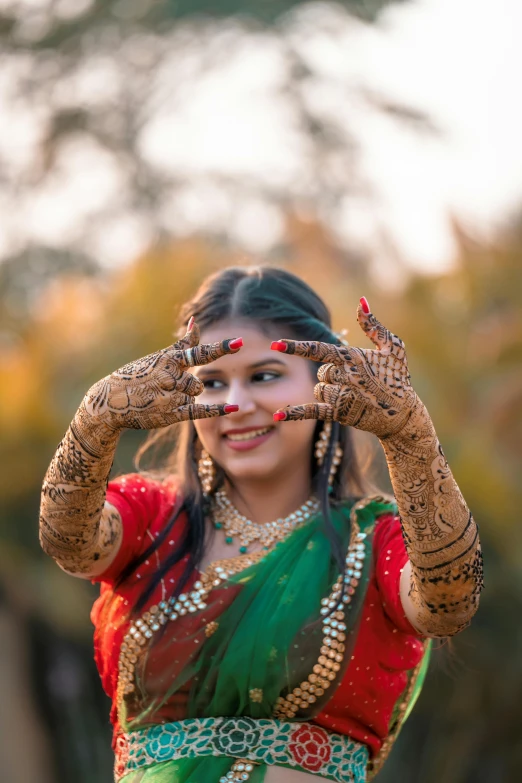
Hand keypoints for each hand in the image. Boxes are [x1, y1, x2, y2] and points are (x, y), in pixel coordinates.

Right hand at [83, 318, 241, 430]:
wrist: (111, 402)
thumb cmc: (136, 375)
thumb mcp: (158, 357)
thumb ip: (183, 344)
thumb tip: (196, 321)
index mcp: (168, 360)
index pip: (199, 352)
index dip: (221, 348)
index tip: (240, 343)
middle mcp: (171, 377)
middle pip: (198, 381)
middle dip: (187, 385)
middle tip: (164, 388)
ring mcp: (171, 396)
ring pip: (195, 393)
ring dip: (184, 396)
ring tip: (162, 397)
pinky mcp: (172, 414)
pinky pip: (200, 410)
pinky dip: (218, 409)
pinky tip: (234, 408)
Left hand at [271, 297, 423, 439]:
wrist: (403, 415)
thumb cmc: (397, 377)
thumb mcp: (392, 347)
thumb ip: (373, 325)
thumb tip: (361, 301)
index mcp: (353, 358)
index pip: (319, 349)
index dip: (296, 346)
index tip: (276, 344)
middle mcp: (345, 377)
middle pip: (321, 371)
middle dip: (333, 374)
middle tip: (356, 381)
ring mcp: (342, 396)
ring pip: (319, 389)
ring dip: (330, 390)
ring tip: (354, 395)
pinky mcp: (340, 414)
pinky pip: (311, 411)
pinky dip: (293, 414)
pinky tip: (276, 415)